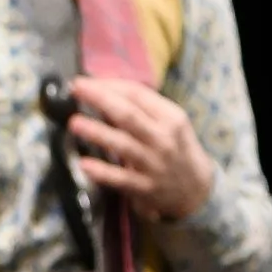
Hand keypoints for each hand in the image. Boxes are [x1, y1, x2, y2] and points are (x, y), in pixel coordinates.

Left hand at [67, 78, 213, 223]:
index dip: (109, 86)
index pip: (137, 95)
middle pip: (129, 115)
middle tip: (76, 89)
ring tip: (75, 123)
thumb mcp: (169, 123)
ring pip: (123, 145)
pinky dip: (102, 172)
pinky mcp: (144, 188)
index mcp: (170, 117)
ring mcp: (154, 164)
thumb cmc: (175, 148)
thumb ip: (140, 108)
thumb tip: (102, 89)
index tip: (85, 82)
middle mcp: (163, 138)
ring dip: (98, 133)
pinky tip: (84, 165)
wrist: (196, 189)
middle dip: (101, 99)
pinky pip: (120, 178)